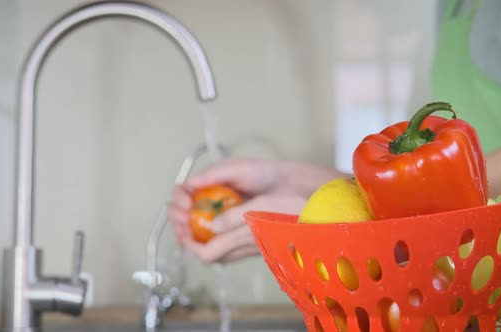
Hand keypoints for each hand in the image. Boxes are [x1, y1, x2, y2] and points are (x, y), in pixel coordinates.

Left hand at [168, 158, 342, 263]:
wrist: (322, 204)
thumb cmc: (295, 208)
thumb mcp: (261, 210)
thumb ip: (234, 221)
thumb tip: (211, 226)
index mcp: (244, 242)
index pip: (206, 253)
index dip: (188, 240)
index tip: (179, 221)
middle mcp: (244, 245)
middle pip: (207, 247)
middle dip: (189, 230)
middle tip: (179, 209)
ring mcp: (251, 238)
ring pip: (217, 239)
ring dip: (200, 223)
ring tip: (191, 203)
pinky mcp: (257, 228)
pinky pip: (229, 229)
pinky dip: (215, 217)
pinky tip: (214, 202)